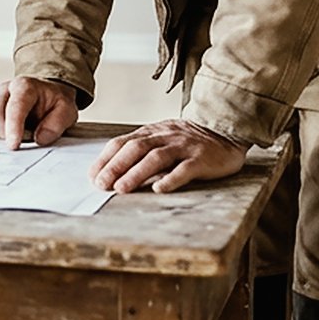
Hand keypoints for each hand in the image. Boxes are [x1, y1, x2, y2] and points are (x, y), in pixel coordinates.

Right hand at [0, 76, 78, 149]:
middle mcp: (4, 89)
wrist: (45, 94)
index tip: (13, 145)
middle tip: (26, 138)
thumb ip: (57, 123)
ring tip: (18, 133)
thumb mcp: (67, 110)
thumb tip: (39, 138)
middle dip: (7, 133)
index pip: (15, 106)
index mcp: (25, 86)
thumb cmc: (54, 103)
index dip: (13, 127)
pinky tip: (5, 133)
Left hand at [89, 119, 246, 193]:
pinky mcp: (202, 159)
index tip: (93, 176)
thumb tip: (112, 172)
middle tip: (102, 184)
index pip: (123, 142)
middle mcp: (165, 137)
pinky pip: (185, 169)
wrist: (225, 130)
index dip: (106, 159)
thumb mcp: (162, 139)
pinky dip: (171, 178)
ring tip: (122, 188)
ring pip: (156, 157)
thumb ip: (141, 152)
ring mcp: (184, 147)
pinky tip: (159, 189)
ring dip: (136, 173)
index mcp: (152, 132)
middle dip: (116, 166)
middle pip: (136, 148)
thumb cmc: (188, 141)